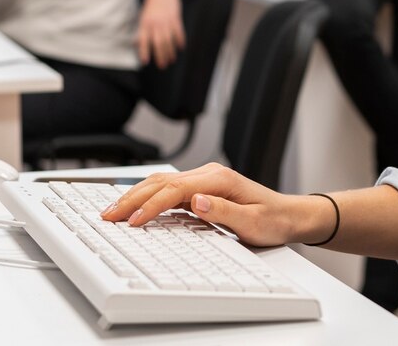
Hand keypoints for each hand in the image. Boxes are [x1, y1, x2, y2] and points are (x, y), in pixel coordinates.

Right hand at [100, 163, 332, 247]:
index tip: (132, 220)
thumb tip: (195, 201)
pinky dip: (148, 197)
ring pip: (161, 183)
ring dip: (136, 196)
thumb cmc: (274, 220)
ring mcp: (204, 179)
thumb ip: (223, 211)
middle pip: (161, 182)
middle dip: (132, 198)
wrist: (290, 215)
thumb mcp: (252, 223)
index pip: (174, 189)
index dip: (150, 205)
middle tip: (107, 215)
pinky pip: (169, 190)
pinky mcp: (202, 188)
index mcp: (219, 179)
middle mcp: (209, 174)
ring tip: (113, 211)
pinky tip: (135, 207)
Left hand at [137, 0, 184, 68]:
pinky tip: (180, 48)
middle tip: (162, 66)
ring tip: (171, 60)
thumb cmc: (151, 6)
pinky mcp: (175, 18)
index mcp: (145, 23)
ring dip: (170, 52)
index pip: (143, 39)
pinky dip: (180, 41)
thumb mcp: (142, 16)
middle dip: (160, 56)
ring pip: (169, 40)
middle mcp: (155, 23)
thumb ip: (141, 30)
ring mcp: (166, 20)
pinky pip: (178, 32)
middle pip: (158, 43)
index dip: (144, 51)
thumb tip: (136, 44)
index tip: (145, 62)